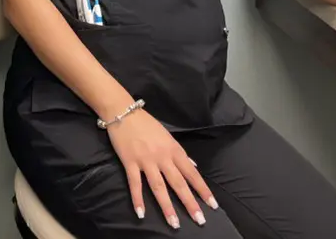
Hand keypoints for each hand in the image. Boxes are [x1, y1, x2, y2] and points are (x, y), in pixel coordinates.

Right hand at [106, 108, 217, 228]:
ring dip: (167, 207)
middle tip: (200, 220)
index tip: (212, 205)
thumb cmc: (146, 124)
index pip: (192, 173)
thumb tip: (193, 167)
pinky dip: (137, 199)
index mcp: (174, 150)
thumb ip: (179, 153)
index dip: (202, 190)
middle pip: (178, 183)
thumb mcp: (167, 136)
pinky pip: (135, 184)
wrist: (123, 112)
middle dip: (189, 203)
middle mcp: (162, 157)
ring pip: (159, 187)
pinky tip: (141, 213)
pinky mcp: (130, 162)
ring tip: (174, 223)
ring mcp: (145, 161)